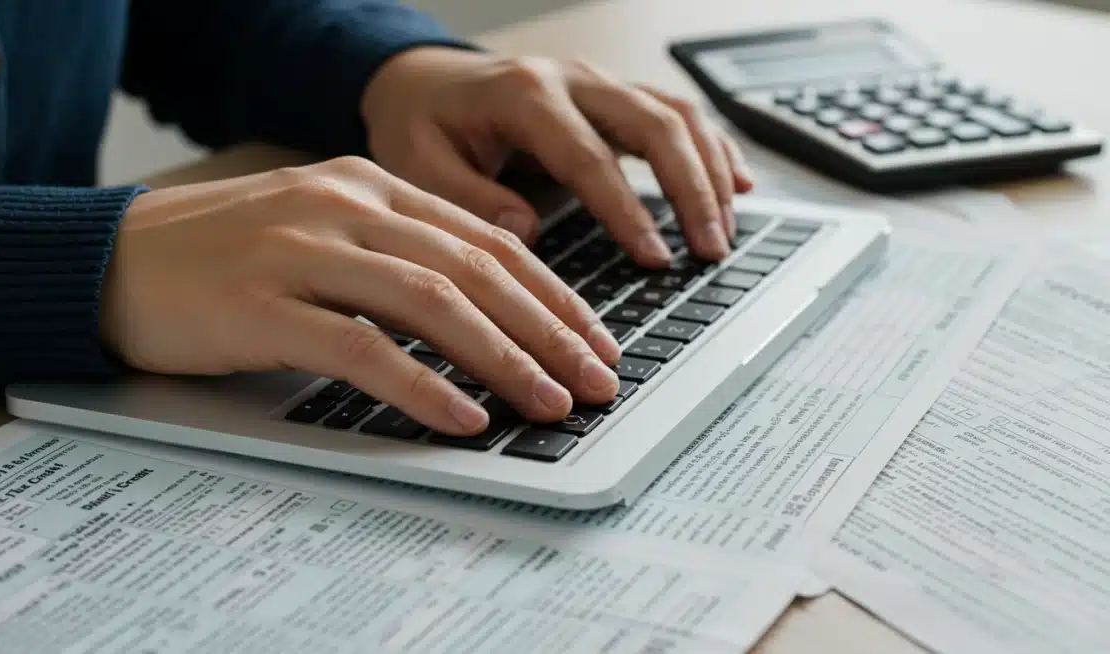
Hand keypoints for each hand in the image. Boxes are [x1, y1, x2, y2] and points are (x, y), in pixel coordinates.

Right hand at [99, 157, 620, 435]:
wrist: (110, 259)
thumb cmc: (223, 257)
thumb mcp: (321, 232)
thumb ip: (396, 254)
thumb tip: (486, 309)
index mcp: (368, 185)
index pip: (487, 239)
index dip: (553, 293)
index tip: (595, 339)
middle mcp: (345, 206)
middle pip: (476, 269)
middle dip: (550, 330)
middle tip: (596, 379)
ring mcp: (303, 250)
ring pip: (433, 301)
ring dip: (504, 358)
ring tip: (550, 402)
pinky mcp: (264, 305)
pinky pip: (362, 347)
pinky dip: (422, 385)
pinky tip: (463, 417)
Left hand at [361, 47, 754, 266]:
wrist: (422, 82)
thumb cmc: (420, 124)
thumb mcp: (417, 163)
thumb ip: (468, 198)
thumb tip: (525, 233)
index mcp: (525, 96)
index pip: (590, 157)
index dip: (628, 210)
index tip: (655, 258)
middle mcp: (572, 80)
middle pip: (655, 125)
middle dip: (692, 190)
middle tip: (710, 251)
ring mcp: (599, 84)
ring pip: (676, 115)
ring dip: (710, 172)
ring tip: (724, 232)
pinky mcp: (613, 97)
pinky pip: (677, 113)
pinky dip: (713, 148)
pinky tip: (739, 184)